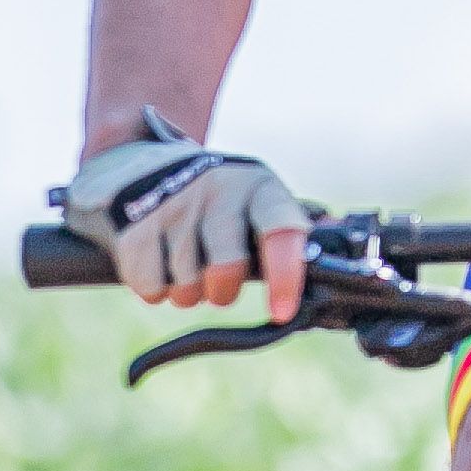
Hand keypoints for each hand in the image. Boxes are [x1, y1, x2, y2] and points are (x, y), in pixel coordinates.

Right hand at [64, 127, 308, 317]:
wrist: (137, 160)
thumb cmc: (214, 198)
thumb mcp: (254, 200)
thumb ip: (288, 232)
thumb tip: (337, 249)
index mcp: (259, 187)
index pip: (282, 230)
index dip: (285, 276)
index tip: (281, 311)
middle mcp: (217, 189)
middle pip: (226, 272)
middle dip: (220, 290)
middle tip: (215, 278)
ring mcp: (173, 205)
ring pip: (187, 287)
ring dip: (185, 289)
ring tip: (181, 258)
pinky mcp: (132, 225)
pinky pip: (150, 288)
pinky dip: (153, 287)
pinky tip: (156, 259)